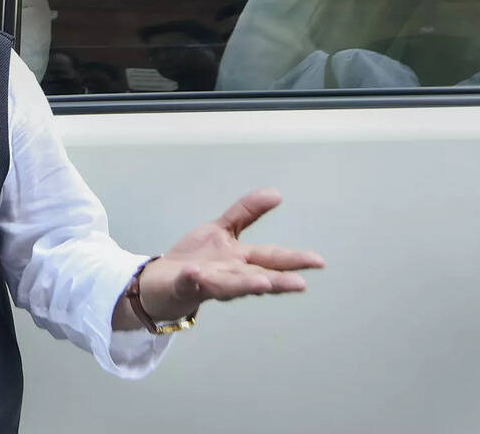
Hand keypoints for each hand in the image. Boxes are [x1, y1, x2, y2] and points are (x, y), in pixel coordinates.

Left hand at [130, 188, 323, 322]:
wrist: (160, 283)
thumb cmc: (198, 259)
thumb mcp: (223, 230)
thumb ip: (247, 212)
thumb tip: (277, 193)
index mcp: (241, 261)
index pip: (271, 259)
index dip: (295, 260)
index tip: (318, 261)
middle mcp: (229, 275)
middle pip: (256, 276)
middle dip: (278, 281)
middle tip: (301, 284)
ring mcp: (206, 283)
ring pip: (228, 286)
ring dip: (244, 284)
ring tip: (262, 282)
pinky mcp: (182, 286)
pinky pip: (186, 283)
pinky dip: (191, 279)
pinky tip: (195, 272)